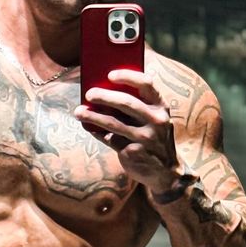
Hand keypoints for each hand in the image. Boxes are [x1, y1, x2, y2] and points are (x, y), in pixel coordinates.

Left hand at [76, 69, 180, 189]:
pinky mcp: (134, 152)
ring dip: (93, 116)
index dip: (128, 76)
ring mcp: (145, 138)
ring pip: (114, 123)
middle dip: (104, 96)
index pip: (147, 84)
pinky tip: (87, 127)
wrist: (166, 171)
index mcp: (161, 106)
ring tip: (78, 111)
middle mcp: (156, 120)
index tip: (109, 74)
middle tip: (88, 94)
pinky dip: (97, 132)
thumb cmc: (154, 137)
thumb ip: (138, 106)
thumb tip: (104, 90)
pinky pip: (110, 139)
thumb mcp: (154, 119)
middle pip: (126, 103)